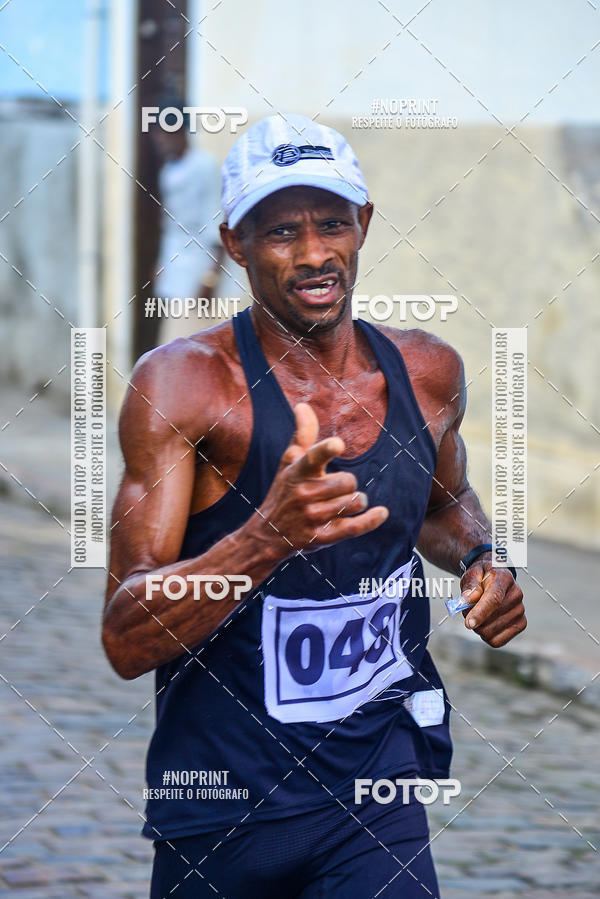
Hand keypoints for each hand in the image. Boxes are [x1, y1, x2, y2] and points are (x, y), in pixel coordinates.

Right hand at [255, 403, 388, 555]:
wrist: (268, 534)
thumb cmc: (284, 491)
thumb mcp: (289, 463)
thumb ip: (302, 435)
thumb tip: (303, 405)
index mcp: (297, 471)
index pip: (313, 457)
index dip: (327, 450)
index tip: (338, 444)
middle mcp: (303, 494)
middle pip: (347, 482)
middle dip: (349, 483)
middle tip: (338, 488)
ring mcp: (313, 517)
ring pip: (354, 502)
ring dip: (357, 501)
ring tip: (346, 503)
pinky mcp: (322, 538)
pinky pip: (354, 527)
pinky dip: (371, 520)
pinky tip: (381, 513)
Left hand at [459, 559, 525, 646]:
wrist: (495, 578)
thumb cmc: (482, 577)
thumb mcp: (472, 574)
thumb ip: (470, 586)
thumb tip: (468, 599)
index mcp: (503, 579)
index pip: (494, 599)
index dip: (480, 613)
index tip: (469, 624)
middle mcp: (516, 595)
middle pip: (491, 619)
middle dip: (473, 619)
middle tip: (467, 610)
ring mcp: (520, 610)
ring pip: (492, 633)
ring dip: (478, 628)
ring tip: (477, 615)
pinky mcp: (520, 624)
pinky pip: (497, 641)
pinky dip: (487, 636)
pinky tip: (486, 624)